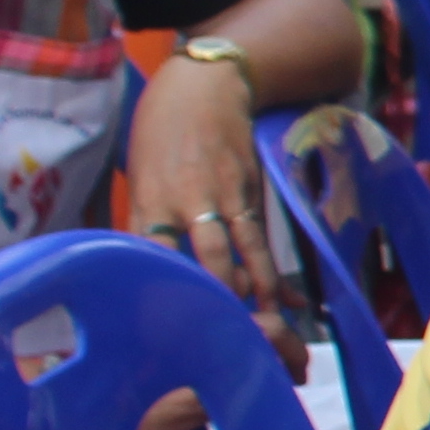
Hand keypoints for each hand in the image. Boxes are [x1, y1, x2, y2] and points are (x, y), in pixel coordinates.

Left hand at [125, 61, 304, 424]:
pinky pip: (259, 241)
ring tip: (259, 334)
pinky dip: (272, 274)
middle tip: (223, 343)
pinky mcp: (247, 192)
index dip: (159, 293)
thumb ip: (150, 223)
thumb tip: (159, 271)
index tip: (167, 330)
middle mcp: (178, 204)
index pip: (147, 258)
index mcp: (144, 203)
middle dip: (210, 305)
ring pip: (231, 257)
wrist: (203, 86)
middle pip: (192, 265)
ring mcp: (216, 198)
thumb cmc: (163, 132)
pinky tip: (287, 301)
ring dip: (246, 298)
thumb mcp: (142, 176)